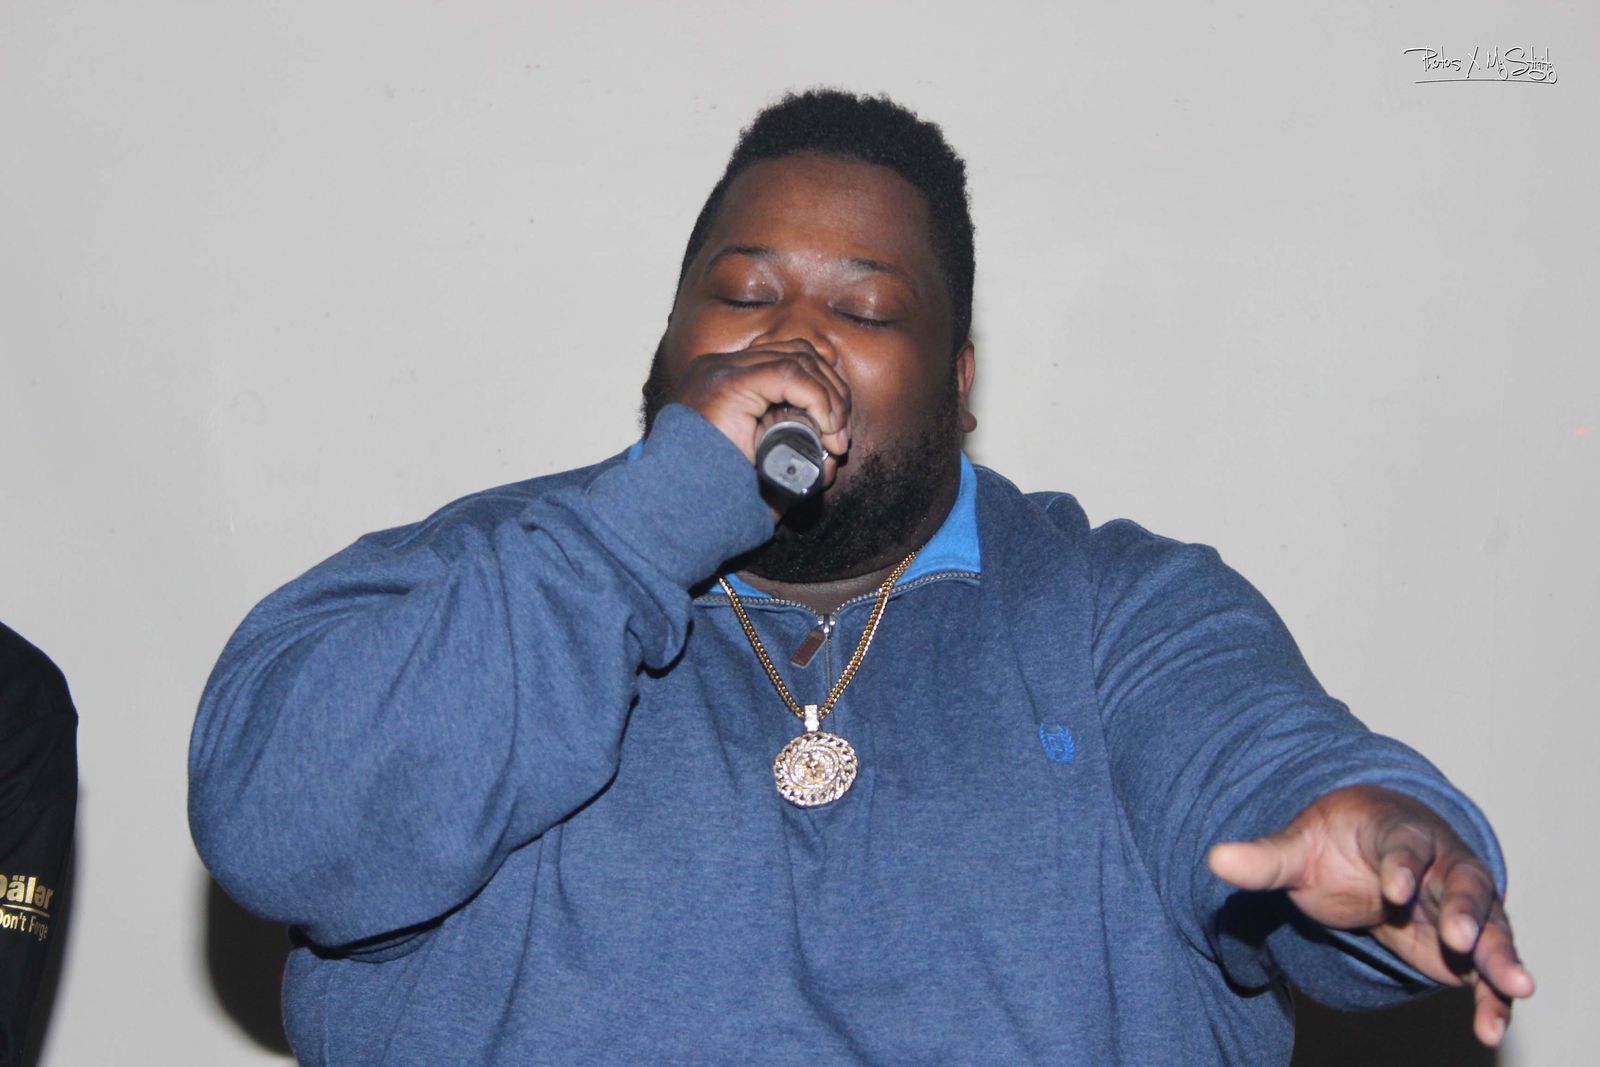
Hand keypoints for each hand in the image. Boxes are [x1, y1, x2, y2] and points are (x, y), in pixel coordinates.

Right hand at [672, 340, 851, 480]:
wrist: (677, 507)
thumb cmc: (717, 494)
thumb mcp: (763, 469)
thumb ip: (791, 456)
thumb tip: (832, 453)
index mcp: (727, 380)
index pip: (789, 359)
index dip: (823, 388)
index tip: (837, 429)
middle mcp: (722, 367)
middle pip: (798, 353)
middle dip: (832, 391)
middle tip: (841, 436)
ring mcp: (722, 371)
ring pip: (799, 359)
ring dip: (829, 397)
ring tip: (836, 437)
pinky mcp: (728, 383)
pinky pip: (789, 375)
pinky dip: (817, 399)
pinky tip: (826, 428)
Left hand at [1207, 784, 1534, 1046]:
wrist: (1372, 850)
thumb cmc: (1339, 844)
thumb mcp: (1300, 848)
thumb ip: (1266, 858)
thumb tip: (1215, 858)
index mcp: (1399, 832)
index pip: (1404, 844)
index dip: (1401, 864)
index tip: (1394, 888)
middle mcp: (1441, 864)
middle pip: (1463, 883)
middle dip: (1467, 910)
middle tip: (1464, 937)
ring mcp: (1458, 905)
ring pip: (1488, 926)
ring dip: (1499, 954)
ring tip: (1515, 986)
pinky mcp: (1465, 944)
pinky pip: (1484, 969)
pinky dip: (1491, 995)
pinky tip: (1489, 1025)